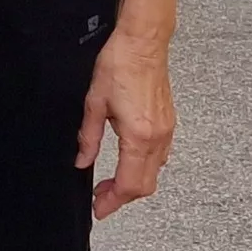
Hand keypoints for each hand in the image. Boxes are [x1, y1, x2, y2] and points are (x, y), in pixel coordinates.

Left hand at [77, 21, 174, 220]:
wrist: (143, 42)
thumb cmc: (120, 64)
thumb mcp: (94, 103)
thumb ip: (89, 137)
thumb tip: (82, 161)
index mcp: (138, 135)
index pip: (130, 184)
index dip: (113, 201)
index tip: (99, 208)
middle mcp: (158, 137)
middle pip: (146, 185)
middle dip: (123, 197)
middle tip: (101, 198)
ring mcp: (167, 131)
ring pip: (155, 173)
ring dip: (134, 182)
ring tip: (111, 181)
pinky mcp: (169, 123)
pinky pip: (161, 157)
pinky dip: (144, 167)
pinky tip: (127, 161)